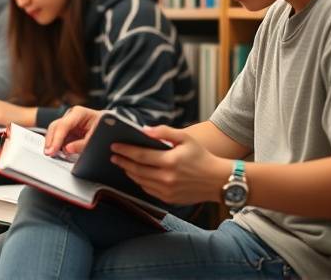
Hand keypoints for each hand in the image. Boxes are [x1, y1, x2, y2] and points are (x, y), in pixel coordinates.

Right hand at [44, 106, 103, 155]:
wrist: (110, 126)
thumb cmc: (105, 127)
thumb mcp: (96, 136)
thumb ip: (82, 144)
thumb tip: (67, 149)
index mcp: (79, 113)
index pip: (63, 125)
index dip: (56, 139)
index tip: (52, 150)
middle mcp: (71, 115)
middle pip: (55, 127)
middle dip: (51, 141)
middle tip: (49, 154)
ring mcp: (68, 122)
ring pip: (54, 132)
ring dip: (52, 144)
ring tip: (53, 155)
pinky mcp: (67, 130)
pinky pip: (58, 137)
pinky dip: (57, 145)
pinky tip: (57, 152)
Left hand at [111, 125, 230, 204]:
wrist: (218, 181)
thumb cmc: (201, 156)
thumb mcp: (185, 138)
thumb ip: (164, 132)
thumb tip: (144, 130)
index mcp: (169, 161)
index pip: (140, 155)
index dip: (125, 150)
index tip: (114, 146)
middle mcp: (166, 178)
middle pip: (137, 170)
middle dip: (123, 162)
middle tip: (113, 155)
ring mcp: (167, 191)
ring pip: (140, 181)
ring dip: (129, 172)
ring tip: (122, 164)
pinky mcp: (169, 199)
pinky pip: (148, 190)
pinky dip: (139, 182)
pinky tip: (136, 174)